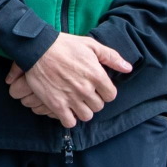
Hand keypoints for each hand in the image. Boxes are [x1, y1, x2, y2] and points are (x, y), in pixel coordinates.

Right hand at [4, 34, 132, 126]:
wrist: (37, 49)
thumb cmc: (65, 45)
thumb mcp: (91, 45)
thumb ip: (111, 57)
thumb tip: (128, 68)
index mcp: (96, 75)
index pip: (111, 96)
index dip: (105, 92)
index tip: (97, 88)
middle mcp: (86, 89)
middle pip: (98, 107)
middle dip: (93, 100)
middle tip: (84, 93)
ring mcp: (71, 98)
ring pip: (86, 116)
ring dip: (82, 111)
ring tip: (76, 102)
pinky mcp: (56, 104)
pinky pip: (69, 122)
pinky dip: (69, 118)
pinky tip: (66, 110)